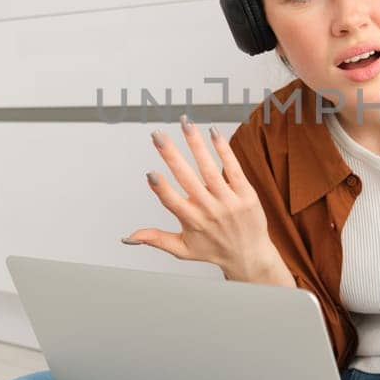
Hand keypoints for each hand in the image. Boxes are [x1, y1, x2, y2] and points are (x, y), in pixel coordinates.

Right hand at [124, 114, 293, 286]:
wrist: (250, 255)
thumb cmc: (214, 249)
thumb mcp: (183, 249)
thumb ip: (156, 239)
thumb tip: (129, 237)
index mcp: (191, 221)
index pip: (172, 201)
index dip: (161, 188)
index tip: (150, 173)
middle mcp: (209, 209)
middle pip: (187, 178)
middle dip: (170, 155)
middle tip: (158, 136)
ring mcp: (229, 200)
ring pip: (209, 168)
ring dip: (195, 144)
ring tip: (185, 124)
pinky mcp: (246, 193)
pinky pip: (233, 167)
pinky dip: (223, 149)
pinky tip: (213, 133)